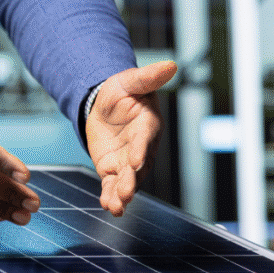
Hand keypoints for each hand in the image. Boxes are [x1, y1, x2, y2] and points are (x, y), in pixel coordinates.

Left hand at [86, 60, 176, 215]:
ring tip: (116, 206)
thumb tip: (169, 65)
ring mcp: (127, 160)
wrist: (104, 104)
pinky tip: (108, 206)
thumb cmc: (121, 91)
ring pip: (127, 180)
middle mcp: (141, 147)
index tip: (135, 160)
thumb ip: (147, 77)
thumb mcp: (130, 80)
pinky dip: (110, 196)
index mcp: (147, 125)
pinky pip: (112, 184)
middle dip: (132, 179)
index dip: (141, 149)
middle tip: (126, 192)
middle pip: (138, 166)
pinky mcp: (113, 168)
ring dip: (122, 193)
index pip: (145, 139)